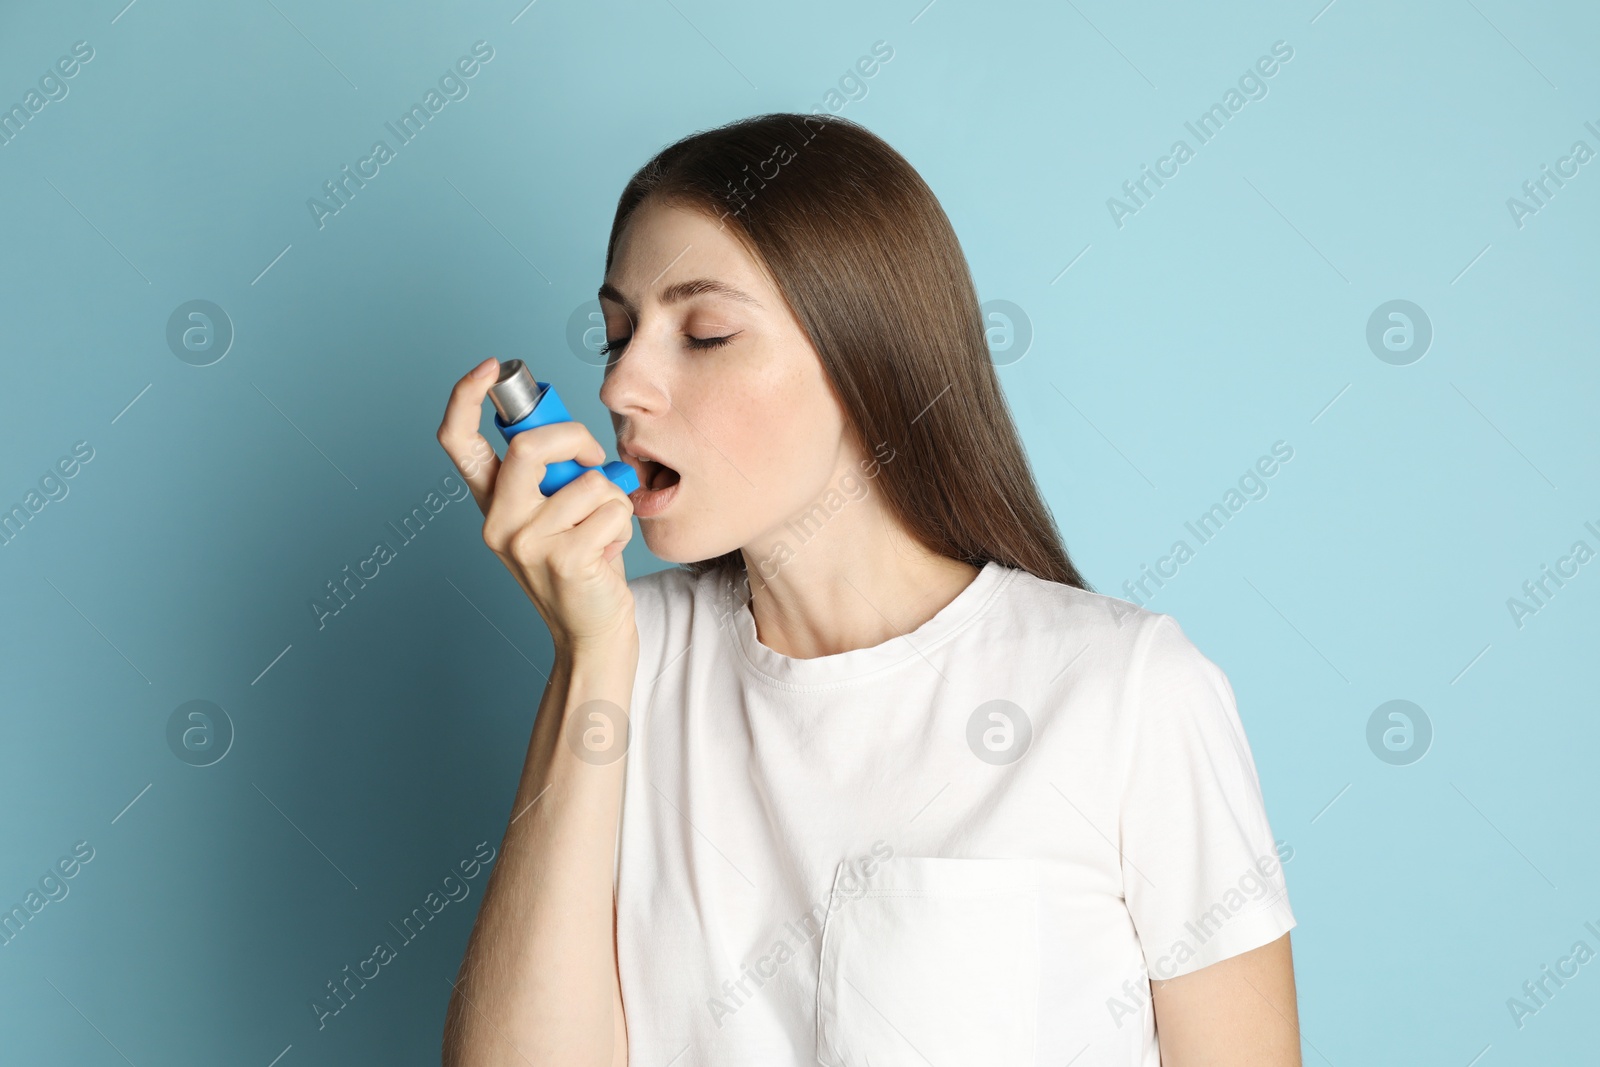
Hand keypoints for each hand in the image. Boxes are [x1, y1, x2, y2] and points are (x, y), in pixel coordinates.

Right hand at [437, 358, 637, 654]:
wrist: (592, 633)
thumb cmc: (583, 565)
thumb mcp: (557, 514)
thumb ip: (552, 474)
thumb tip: (571, 433)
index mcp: (492, 503)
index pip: (459, 441)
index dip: (465, 396)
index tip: (490, 368)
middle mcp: (498, 522)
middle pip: (528, 446)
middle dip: (574, 437)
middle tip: (595, 458)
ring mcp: (527, 543)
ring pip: (589, 482)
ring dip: (613, 499)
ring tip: (603, 531)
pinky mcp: (564, 560)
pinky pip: (611, 510)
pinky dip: (623, 524)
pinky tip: (610, 551)